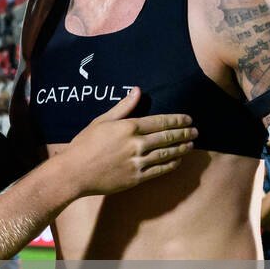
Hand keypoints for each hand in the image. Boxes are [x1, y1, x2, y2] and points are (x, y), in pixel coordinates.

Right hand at [65, 87, 196, 195]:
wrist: (74, 172)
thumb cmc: (85, 144)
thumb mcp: (102, 121)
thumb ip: (123, 106)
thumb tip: (138, 91)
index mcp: (128, 127)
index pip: (160, 122)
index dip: (177, 120)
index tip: (188, 119)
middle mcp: (136, 144)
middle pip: (167, 137)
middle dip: (183, 133)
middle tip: (195, 131)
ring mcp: (137, 162)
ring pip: (166, 154)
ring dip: (181, 148)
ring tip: (191, 144)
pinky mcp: (136, 178)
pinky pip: (159, 170)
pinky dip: (171, 164)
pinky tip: (178, 160)